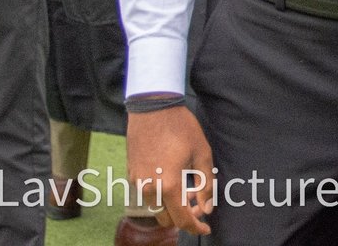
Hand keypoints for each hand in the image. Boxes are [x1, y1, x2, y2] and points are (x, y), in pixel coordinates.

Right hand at [126, 104, 214, 234]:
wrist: (152, 108)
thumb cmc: (181, 128)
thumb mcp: (202, 154)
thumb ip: (206, 185)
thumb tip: (206, 208)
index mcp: (169, 185)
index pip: (182, 219)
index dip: (195, 227)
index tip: (205, 228)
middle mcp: (149, 188)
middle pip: (166, 219)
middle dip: (183, 217)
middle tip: (198, 205)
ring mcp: (137, 182)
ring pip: (155, 207)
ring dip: (170, 206)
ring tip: (187, 189)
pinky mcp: (131, 174)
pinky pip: (146, 194)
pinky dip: (160, 195)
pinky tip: (172, 180)